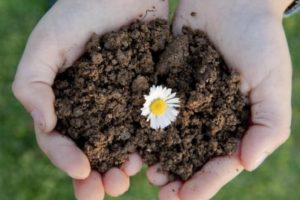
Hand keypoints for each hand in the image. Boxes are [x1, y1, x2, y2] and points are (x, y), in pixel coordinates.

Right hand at [12, 0, 167, 198]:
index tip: (82, 171)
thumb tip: (45, 125)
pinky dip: (149, 142)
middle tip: (109, 191)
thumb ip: (33, 84)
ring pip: (121, 142)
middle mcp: (95, 106)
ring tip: (129, 179)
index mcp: (66, 100)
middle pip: (93, 148)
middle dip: (98, 174)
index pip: (60, 139)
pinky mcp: (149, 93)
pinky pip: (148, 123)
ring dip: (124, 164)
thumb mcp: (46, 44)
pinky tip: (153, 156)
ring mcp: (123, 101)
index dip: (66, 158)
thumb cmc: (81, 10)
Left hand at [147, 0, 292, 198]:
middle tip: (161, 189)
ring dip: (156, 156)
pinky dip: (143, 125)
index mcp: (232, 123)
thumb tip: (246, 164)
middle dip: (176, 175)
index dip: (205, 183)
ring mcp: (183, 101)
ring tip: (145, 172)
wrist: (231, 2)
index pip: (219, 162)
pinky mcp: (164, 82)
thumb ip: (268, 126)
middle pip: (189, 154)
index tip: (186, 198)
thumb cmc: (259, 40)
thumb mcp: (273, 84)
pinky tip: (132, 138)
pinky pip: (152, 107)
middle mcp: (206, 116)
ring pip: (167, 136)